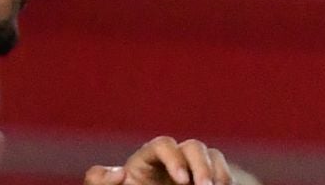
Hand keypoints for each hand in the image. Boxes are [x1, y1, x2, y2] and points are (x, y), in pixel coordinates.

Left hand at [84, 137, 231, 184]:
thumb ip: (99, 179)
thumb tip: (119, 173)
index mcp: (147, 159)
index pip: (163, 144)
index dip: (174, 157)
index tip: (181, 180)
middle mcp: (172, 159)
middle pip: (192, 146)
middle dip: (201, 166)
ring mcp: (192, 167)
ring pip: (210, 154)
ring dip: (215, 171)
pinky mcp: (206, 177)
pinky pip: (221, 167)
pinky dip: (224, 177)